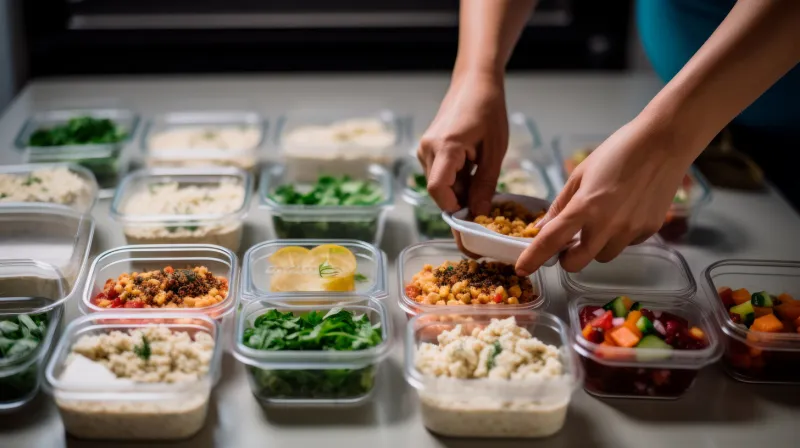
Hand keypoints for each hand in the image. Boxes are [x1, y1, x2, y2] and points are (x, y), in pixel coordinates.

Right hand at [417, 71, 508, 253]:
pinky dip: (456, 179)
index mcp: (445, 147)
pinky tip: (473, 168)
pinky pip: (439, 174)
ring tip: (481, 175)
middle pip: (439, 191)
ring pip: (439, 184)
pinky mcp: (428, 149)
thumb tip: (479, 214)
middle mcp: (428, 150)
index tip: (474, 216)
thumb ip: (485, 184)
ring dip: (460, 190)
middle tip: (485, 201)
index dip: (454, 208)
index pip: (439, 190)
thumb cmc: (489, 111)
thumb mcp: (494, 150)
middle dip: (461, 201)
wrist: (474, 83)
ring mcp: (425, 149)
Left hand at [515, 117, 693, 274]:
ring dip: (594, 247)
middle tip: (566, 246)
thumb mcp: (580, 174)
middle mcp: (608, 224)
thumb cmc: (618, 152)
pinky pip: (626, 245)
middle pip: (578, 263)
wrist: (664, 143)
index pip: (551, 240)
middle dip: (567, 259)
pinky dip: (618, 237)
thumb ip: (560, 205)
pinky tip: (624, 213)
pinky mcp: (649, 230)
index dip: (533, 258)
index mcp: (585, 206)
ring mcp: (631, 230)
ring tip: (601, 221)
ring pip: (603, 256)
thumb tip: (542, 228)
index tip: (521, 269)